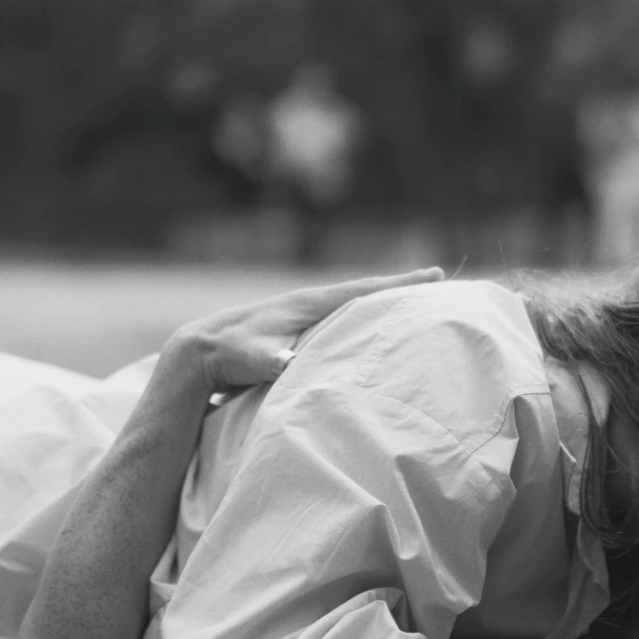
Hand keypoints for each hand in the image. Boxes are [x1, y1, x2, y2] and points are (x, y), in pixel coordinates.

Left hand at [163, 266, 444, 395]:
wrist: (199, 353)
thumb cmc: (229, 356)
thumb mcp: (252, 358)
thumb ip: (273, 360)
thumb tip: (288, 363)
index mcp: (309, 304)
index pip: (363, 290)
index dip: (399, 285)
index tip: (435, 275)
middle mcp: (309, 304)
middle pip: (366, 292)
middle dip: (400, 290)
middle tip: (438, 283)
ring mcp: (303, 315)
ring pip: (353, 305)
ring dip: (382, 303)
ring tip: (413, 305)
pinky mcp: (297, 329)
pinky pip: (341, 320)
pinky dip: (362, 319)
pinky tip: (372, 330)